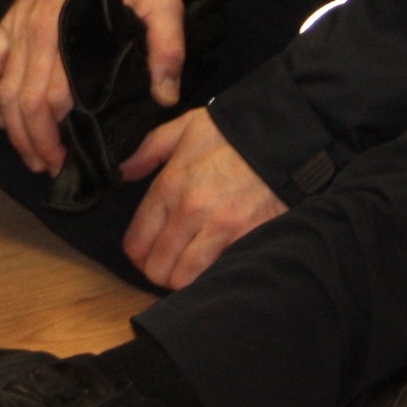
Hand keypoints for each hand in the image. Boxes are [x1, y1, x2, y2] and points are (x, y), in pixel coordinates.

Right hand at [0, 0, 183, 174]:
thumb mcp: (162, 3)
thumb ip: (168, 48)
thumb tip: (166, 96)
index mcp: (64, 34)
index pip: (48, 101)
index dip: (52, 138)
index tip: (66, 161)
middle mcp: (32, 34)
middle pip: (21, 102)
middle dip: (31, 142)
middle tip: (48, 167)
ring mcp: (15, 28)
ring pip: (0, 90)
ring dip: (10, 128)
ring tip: (29, 155)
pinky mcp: (7, 22)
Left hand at [122, 109, 284, 289]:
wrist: (283, 135)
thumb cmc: (232, 131)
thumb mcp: (183, 127)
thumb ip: (148, 151)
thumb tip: (123, 173)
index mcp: (169, 185)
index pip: (137, 241)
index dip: (136, 254)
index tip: (144, 254)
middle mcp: (190, 211)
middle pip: (157, 267)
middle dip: (158, 271)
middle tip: (167, 265)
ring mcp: (220, 228)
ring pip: (185, 278)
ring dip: (183, 279)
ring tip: (188, 270)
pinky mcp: (249, 238)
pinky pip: (219, 273)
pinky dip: (212, 277)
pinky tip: (212, 268)